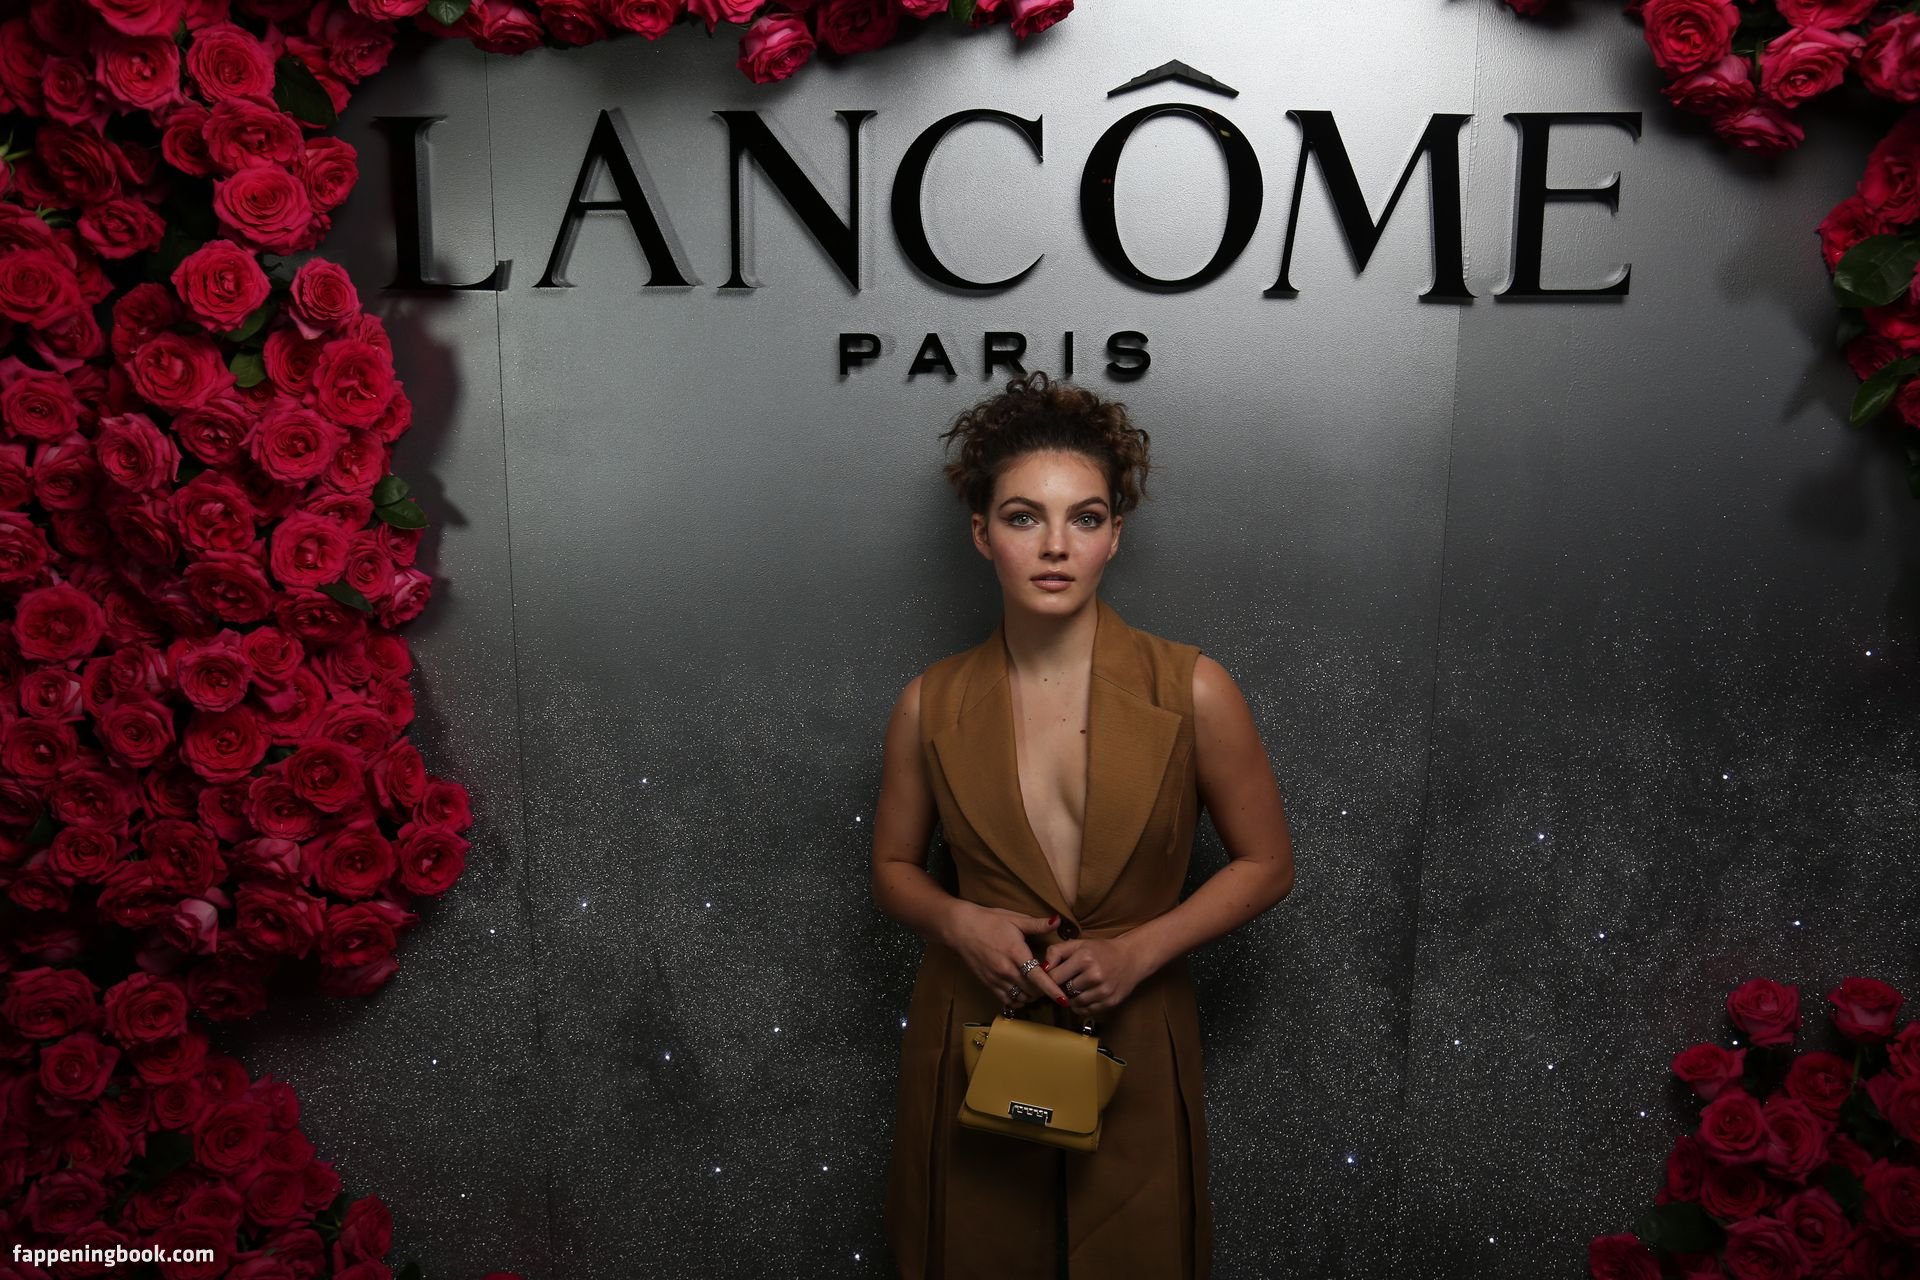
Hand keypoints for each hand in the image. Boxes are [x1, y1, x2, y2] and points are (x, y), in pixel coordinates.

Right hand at [942, 902, 1070, 1009]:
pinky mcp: (988, 984)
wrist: (960, 928)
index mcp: (1016, 953)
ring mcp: (996, 979)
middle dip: (1045, 991)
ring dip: (1032, 996)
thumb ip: (1037, 924)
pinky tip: (1023, 992)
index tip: (1063, 999)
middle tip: (1053, 984)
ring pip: (1021, 998)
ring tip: (1039, 988)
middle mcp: (1006, 971)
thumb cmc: (988, 921)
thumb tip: (1058, 921)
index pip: (1038, 978)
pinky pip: (1007, 1000)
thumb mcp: (1015, 919)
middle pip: (1032, 991)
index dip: (1052, 990)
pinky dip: (1018, 1000)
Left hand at [1042, 934, 1152, 1017]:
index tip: (1049, 978)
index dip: (1048, 979)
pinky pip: (1086, 1010)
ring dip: (1070, 998)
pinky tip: (1083, 995)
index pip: (1054, 977)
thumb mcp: (1078, 944)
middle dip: (1060, 989)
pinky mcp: (1110, 1002)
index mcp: (1084, 958)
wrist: (1131, 958)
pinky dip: (1081, 1006)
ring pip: (1074, 1003)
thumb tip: (1042, 967)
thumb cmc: (1101, 950)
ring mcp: (1103, 991)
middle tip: (1062, 984)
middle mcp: (1094, 975)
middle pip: (1064, 991)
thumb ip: (1056, 951)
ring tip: (1074, 988)